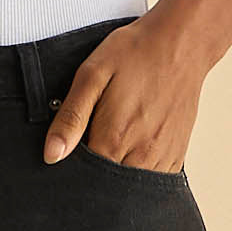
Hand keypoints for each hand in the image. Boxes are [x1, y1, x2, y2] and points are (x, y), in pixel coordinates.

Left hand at [42, 15, 203, 171]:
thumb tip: (51, 155)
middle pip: (107, 186)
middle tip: (94, 139)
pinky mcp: (176, 155)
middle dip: (94, 175)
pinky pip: (152, 180)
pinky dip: (138, 172)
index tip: (71, 152)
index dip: (72, 170)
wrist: (180, 44)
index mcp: (113, 139)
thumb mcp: (91, 76)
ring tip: (114, 141)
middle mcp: (139, 156)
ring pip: (130, 186)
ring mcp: (161, 158)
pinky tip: (132, 148)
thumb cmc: (134, 54)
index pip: (83, 177)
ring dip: (117, 173)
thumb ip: (71, 118)